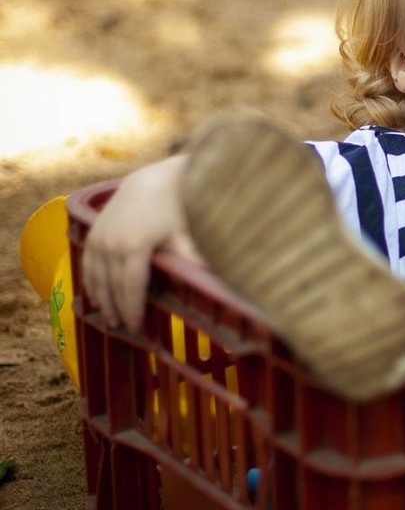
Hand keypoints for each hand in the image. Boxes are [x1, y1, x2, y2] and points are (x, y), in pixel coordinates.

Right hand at [82, 155, 204, 330]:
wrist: (150, 181)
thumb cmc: (172, 208)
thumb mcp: (182, 234)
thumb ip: (190, 258)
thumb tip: (213, 280)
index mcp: (135, 248)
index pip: (131, 288)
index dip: (133, 310)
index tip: (137, 327)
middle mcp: (112, 245)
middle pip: (112, 287)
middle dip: (118, 310)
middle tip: (124, 328)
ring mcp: (99, 239)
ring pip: (96, 279)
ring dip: (102, 301)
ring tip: (110, 318)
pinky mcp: (93, 234)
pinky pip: (87, 265)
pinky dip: (90, 283)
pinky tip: (96, 297)